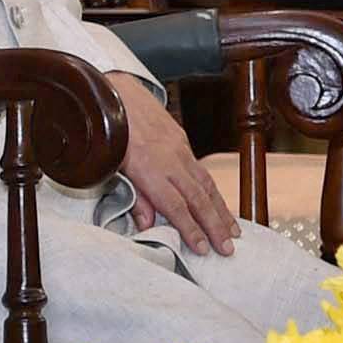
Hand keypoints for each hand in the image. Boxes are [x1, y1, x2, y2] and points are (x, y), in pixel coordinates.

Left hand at [114, 75, 238, 258]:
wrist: (117, 93)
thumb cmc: (109, 133)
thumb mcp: (111, 167)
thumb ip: (134, 197)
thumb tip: (148, 225)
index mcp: (150, 169)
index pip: (176, 206)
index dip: (191, 229)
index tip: (203, 249)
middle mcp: (170, 160)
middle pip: (198, 198)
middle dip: (215, 225)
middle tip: (229, 249)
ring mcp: (180, 149)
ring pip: (206, 184)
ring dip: (221, 210)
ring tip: (234, 231)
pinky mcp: (183, 142)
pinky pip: (202, 171)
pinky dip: (214, 192)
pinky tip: (221, 205)